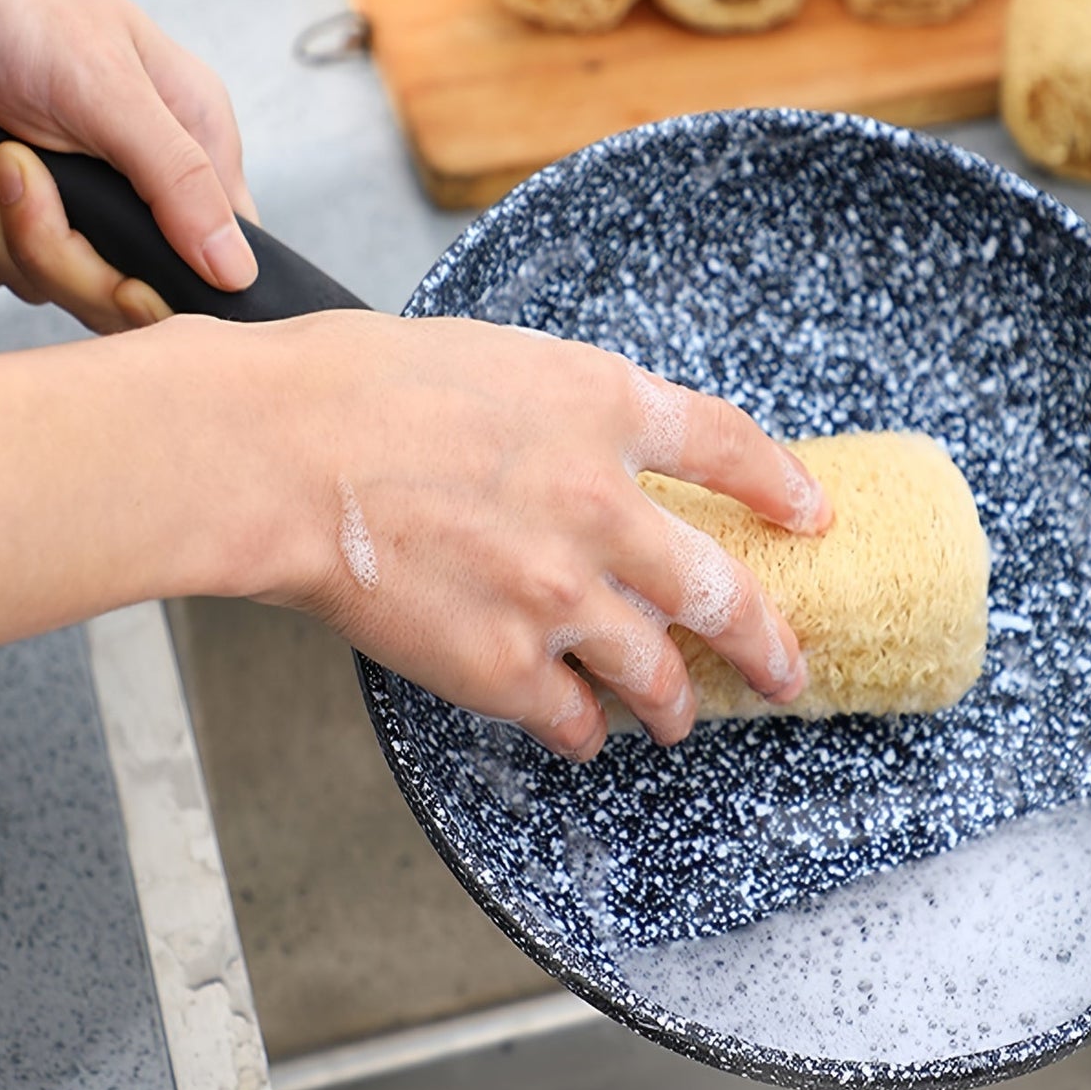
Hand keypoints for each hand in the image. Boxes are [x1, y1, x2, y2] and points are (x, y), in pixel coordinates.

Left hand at [0, 0, 258, 331]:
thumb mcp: (110, 87)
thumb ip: (180, 179)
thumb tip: (241, 273)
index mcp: (195, 154)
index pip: (215, 265)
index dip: (168, 285)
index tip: (120, 276)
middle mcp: (142, 189)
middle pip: (118, 290)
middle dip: (49, 240)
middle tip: (14, 162)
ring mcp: (76, 204)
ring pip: (42, 278)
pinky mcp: (15, 210)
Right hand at [268, 316, 832, 759]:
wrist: (280, 449)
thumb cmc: (364, 385)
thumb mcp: (502, 358)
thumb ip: (572, 407)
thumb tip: (603, 450)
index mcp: (604, 409)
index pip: (730, 447)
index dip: (782, 485)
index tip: (810, 515)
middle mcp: (603, 505)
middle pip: (723, 590)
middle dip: (768, 642)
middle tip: (789, 668)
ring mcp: (560, 591)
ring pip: (659, 676)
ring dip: (678, 706)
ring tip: (679, 719)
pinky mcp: (503, 663)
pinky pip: (573, 721)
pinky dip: (585, 732)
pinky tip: (583, 731)